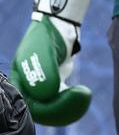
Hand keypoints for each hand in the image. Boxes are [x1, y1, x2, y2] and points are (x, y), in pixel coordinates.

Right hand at [10, 0, 94, 126]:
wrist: (59, 24)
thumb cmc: (47, 35)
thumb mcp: (44, 51)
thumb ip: (44, 73)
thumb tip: (48, 95)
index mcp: (17, 82)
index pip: (29, 105)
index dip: (48, 108)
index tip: (68, 97)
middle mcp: (26, 88)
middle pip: (41, 111)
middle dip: (62, 108)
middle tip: (82, 97)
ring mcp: (39, 88)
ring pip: (51, 108)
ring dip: (68, 107)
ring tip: (85, 95)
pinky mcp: (53, 85)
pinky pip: (60, 100)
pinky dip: (71, 101)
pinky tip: (82, 93)